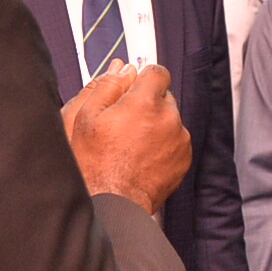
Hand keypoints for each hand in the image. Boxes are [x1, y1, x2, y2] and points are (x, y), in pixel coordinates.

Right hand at [66, 61, 190, 214]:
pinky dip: (163, 143)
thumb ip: (107, 85)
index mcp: (145, 102)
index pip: (157, 71)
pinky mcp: (184, 157)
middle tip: (124, 122)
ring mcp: (179, 138)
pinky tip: (142, 156)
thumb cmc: (96, 163)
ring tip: (132, 144)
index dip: (143, 77)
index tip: (134, 87)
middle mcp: (168, 117)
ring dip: (155, 124)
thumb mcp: (86, 116)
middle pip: (163, 96)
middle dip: (147, 103)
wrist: (114, 201)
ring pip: (170, 118)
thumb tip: (123, 69)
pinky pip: (176, 139)